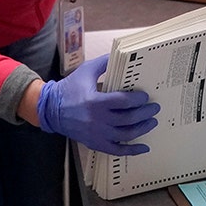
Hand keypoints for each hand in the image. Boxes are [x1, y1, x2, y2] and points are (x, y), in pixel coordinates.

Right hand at [37, 55, 159, 155]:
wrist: (51, 109)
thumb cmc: (70, 88)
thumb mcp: (85, 71)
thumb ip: (104, 63)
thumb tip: (121, 55)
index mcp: (95, 101)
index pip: (123, 102)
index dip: (138, 100)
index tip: (146, 97)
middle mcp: (97, 120)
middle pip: (129, 119)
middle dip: (145, 113)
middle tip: (155, 108)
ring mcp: (97, 134)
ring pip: (126, 135)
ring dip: (143, 129)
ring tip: (152, 122)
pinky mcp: (95, 143)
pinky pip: (117, 150)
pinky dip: (132, 150)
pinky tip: (144, 147)